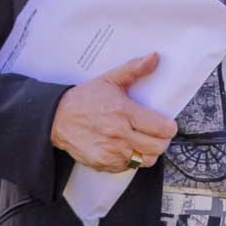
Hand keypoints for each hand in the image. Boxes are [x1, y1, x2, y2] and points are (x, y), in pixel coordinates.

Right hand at [49, 52, 178, 172]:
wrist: (57, 119)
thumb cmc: (84, 99)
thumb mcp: (109, 80)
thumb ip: (134, 69)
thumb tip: (154, 57)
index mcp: (123, 112)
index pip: (161, 128)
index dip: (169, 127)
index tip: (167, 124)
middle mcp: (119, 134)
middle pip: (158, 147)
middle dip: (162, 140)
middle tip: (157, 133)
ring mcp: (111, 152)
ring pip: (146, 160)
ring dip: (149, 152)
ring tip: (144, 141)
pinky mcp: (104, 164)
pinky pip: (129, 167)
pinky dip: (132, 159)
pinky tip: (126, 147)